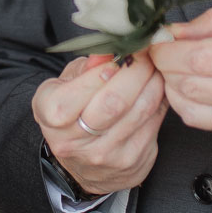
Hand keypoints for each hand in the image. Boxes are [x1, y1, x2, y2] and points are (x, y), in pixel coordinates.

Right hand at [32, 50, 167, 196]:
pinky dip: (159, 101)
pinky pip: (154, 123)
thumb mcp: (66, 84)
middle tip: (145, 55)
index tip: (120, 54)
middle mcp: (75, 141)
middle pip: (114, 102)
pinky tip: (157, 88)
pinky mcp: (132, 160)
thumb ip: (87, 66)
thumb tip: (111, 48)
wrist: (80, 164)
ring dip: (153, 83)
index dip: (104, 71)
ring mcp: (105, 154)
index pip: (79, 92)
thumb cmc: (72, 112)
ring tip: (153, 68)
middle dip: (136, 71)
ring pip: (140, 111)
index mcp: (52, 115)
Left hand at [150, 8, 211, 145]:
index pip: (195, 59)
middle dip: (165, 69)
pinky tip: (202, 89)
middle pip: (190, 86)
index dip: (165, 50)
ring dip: (176, 91)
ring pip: (195, 112)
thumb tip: (177, 30)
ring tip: (178, 72)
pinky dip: (198, 107)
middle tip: (162, 53)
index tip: (156, 41)